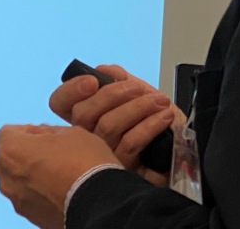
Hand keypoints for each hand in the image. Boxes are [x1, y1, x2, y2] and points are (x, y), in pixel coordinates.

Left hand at [0, 124, 119, 228]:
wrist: (100, 204)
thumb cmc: (84, 163)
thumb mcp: (70, 132)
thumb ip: (48, 131)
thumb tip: (42, 135)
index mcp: (11, 150)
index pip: (9, 132)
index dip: (29, 130)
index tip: (46, 135)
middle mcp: (6, 177)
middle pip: (10, 158)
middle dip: (26, 153)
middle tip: (52, 153)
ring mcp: (17, 201)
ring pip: (18, 181)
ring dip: (32, 175)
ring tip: (59, 174)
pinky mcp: (31, 218)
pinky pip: (29, 199)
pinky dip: (40, 193)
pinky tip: (61, 190)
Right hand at [49, 64, 185, 183]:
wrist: (180, 149)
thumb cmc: (154, 120)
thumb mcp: (137, 92)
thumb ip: (118, 79)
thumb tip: (105, 71)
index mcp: (86, 117)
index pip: (60, 102)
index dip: (71, 89)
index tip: (93, 81)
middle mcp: (87, 137)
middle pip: (83, 113)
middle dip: (112, 94)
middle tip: (137, 88)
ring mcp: (102, 156)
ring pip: (108, 126)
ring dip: (137, 107)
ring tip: (158, 101)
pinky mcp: (121, 169)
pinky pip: (130, 143)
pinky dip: (149, 125)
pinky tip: (163, 117)